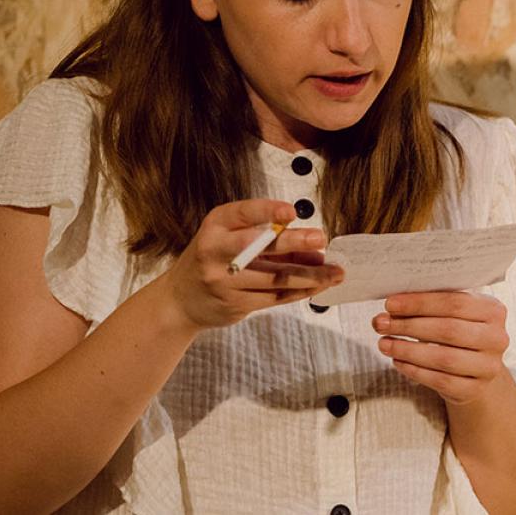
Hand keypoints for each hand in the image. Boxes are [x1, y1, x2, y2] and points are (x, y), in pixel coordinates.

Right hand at [160, 199, 342, 329]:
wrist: (180, 301)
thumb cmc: (215, 259)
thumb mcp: (231, 238)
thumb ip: (269, 238)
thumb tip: (316, 248)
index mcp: (215, 225)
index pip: (242, 213)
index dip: (267, 212)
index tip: (292, 212)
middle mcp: (215, 250)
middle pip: (259, 245)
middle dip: (293, 242)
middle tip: (321, 238)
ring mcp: (223, 280)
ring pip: (274, 277)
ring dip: (309, 275)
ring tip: (335, 272)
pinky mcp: (234, 304)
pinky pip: (274, 297)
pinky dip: (300, 291)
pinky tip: (319, 286)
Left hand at [374, 291, 510, 405]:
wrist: (478, 370)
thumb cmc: (460, 334)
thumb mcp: (456, 315)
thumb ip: (432, 306)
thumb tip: (392, 306)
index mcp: (494, 311)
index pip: (455, 303)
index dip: (420, 303)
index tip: (390, 304)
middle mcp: (497, 338)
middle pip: (449, 330)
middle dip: (409, 326)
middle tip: (381, 323)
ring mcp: (488, 366)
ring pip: (443, 358)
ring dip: (408, 349)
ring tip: (385, 343)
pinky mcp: (474, 389)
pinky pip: (440, 380)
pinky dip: (415, 370)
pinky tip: (398, 361)